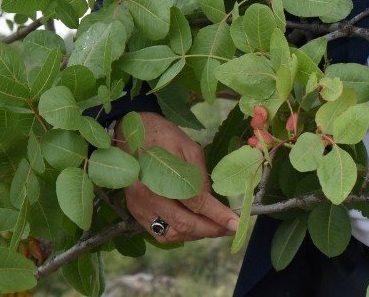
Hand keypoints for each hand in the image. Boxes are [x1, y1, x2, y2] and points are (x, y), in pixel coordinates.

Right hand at [116, 112, 238, 242]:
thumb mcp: (189, 148)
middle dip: (210, 230)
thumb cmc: (164, 136)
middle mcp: (147, 195)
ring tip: (214, 228)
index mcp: (162, 175)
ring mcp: (139, 206)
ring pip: (170, 234)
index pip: (195, 203)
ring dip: (195, 235)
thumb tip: (212, 202)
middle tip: (230, 229)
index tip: (236, 223)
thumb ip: (200, 177)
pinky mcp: (135, 211)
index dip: (217, 215)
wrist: (133, 132)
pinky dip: (178, 234)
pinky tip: (193, 228)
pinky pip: (158, 233)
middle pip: (183, 223)